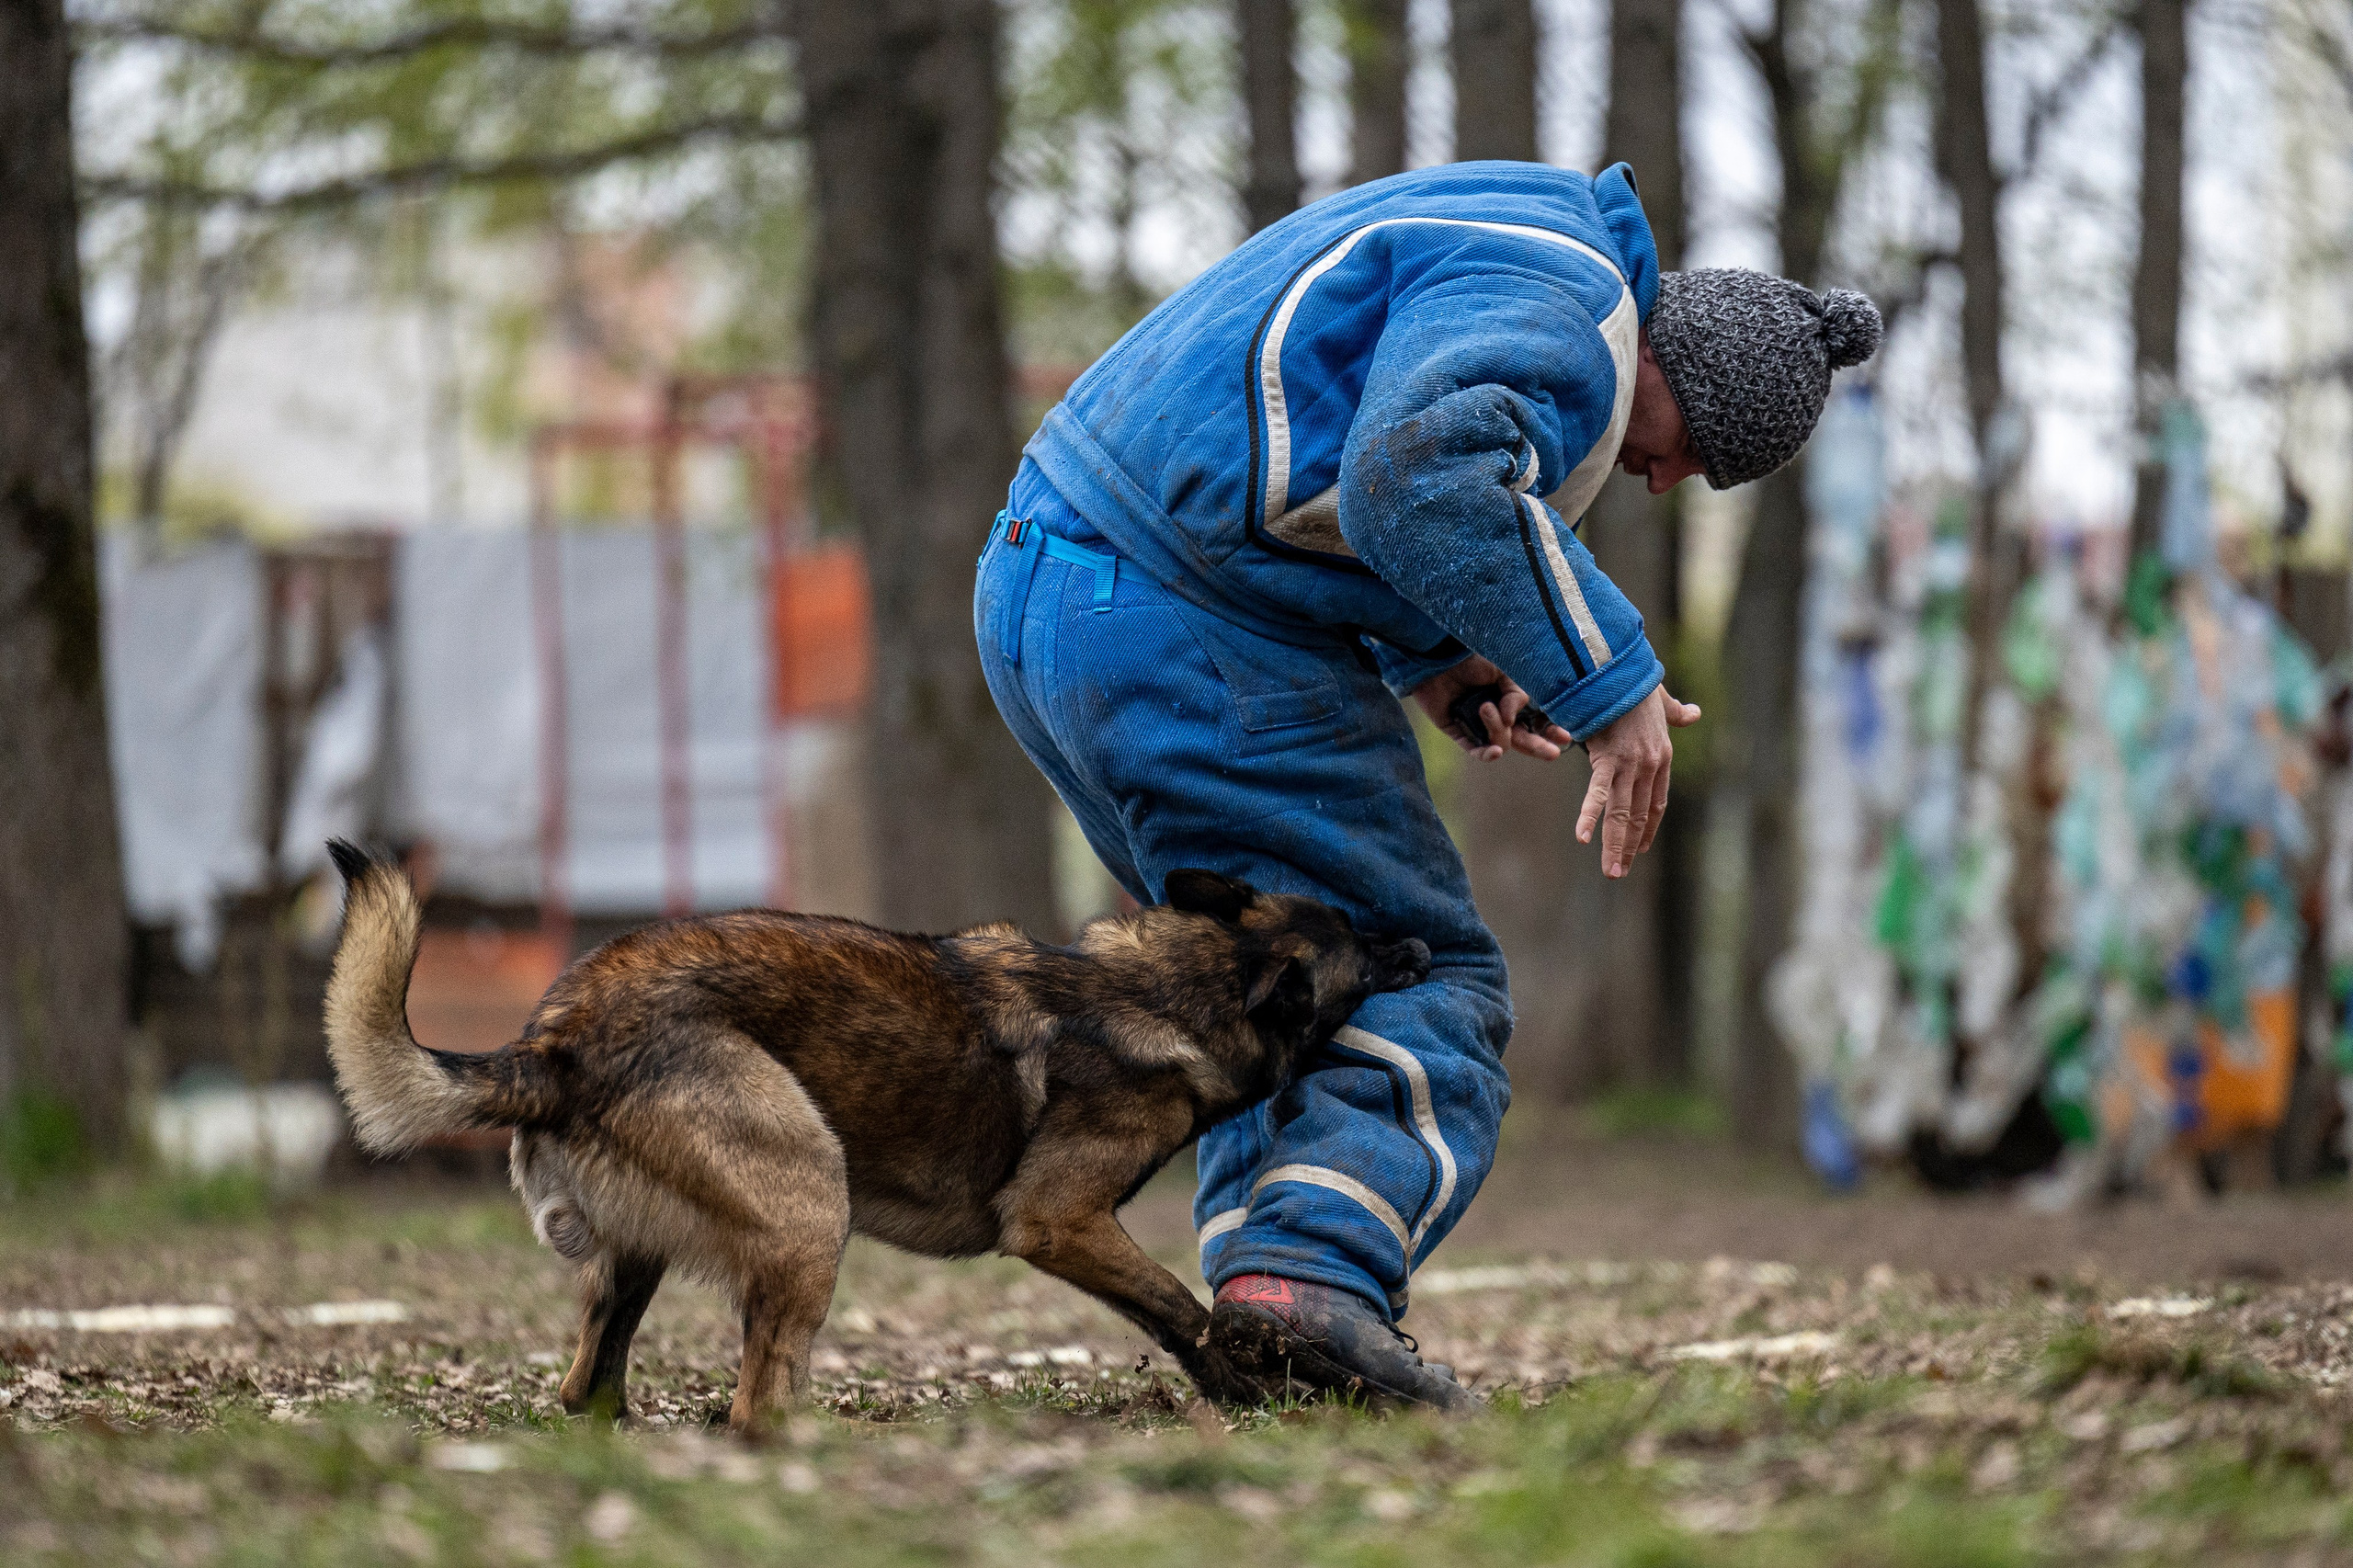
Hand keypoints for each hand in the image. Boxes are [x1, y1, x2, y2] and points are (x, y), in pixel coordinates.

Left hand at [1411, 655, 1573, 761]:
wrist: (1437, 657)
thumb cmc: (1469, 659)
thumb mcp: (1503, 671)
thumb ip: (1516, 695)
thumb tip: (1513, 720)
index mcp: (1511, 700)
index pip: (1535, 720)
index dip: (1550, 730)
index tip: (1565, 737)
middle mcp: (1497, 715)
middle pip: (1522, 739)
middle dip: (1538, 746)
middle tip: (1552, 754)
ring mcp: (1478, 725)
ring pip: (1500, 741)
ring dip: (1497, 728)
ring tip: (1484, 707)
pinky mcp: (1458, 732)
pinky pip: (1475, 750)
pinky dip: (1486, 754)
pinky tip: (1496, 752)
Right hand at [1576, 685, 1701, 878]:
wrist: (1619, 669)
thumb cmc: (1634, 683)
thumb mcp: (1660, 700)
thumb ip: (1677, 712)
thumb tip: (1694, 713)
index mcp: (1661, 757)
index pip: (1656, 804)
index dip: (1648, 829)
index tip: (1639, 849)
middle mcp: (1649, 765)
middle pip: (1638, 816)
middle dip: (1628, 847)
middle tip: (1619, 872)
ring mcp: (1630, 764)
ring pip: (1621, 813)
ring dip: (1614, 845)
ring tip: (1611, 871)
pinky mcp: (1608, 759)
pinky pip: (1598, 794)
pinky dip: (1590, 817)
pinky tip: (1583, 838)